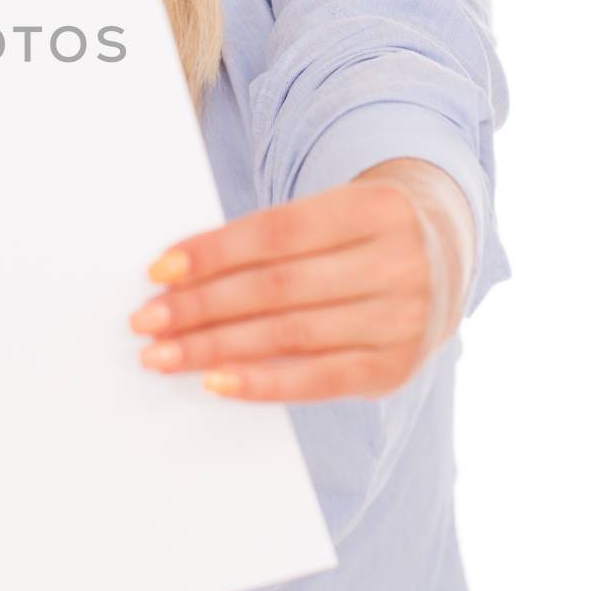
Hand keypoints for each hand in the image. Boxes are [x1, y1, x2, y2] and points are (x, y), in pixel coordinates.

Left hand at [128, 159, 474, 401]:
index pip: (277, 232)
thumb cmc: (356, 230)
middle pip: (278, 288)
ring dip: (215, 348)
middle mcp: (398, 262)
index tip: (157, 271)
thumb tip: (177, 277)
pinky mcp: (397, 368)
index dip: (213, 252)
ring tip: (163, 355)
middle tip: (145, 322)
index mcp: (375, 207)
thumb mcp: (328, 211)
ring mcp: (404, 320)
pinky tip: (215, 381)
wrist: (446, 254)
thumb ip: (269, 240)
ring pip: (290, 335)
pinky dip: (261, 383)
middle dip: (201, 307)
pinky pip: (318, 380)